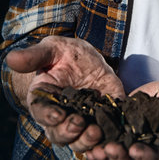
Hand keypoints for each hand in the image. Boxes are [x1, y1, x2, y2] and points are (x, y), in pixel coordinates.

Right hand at [6, 36, 124, 153]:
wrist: (88, 58)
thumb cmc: (65, 53)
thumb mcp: (53, 49)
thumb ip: (35, 56)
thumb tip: (12, 58)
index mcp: (44, 99)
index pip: (41, 112)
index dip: (48, 116)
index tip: (57, 115)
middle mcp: (60, 116)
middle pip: (59, 133)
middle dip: (68, 132)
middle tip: (79, 123)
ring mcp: (81, 120)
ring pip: (79, 141)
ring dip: (86, 141)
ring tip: (95, 132)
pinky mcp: (101, 119)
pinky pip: (102, 138)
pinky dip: (106, 144)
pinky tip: (111, 144)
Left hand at [84, 80, 158, 159]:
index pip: (156, 157)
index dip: (145, 155)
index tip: (134, 151)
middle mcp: (151, 145)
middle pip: (133, 156)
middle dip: (119, 155)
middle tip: (106, 150)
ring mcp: (138, 131)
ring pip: (120, 144)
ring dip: (106, 148)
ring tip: (94, 148)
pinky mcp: (129, 115)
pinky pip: (115, 123)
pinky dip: (103, 127)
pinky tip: (90, 128)